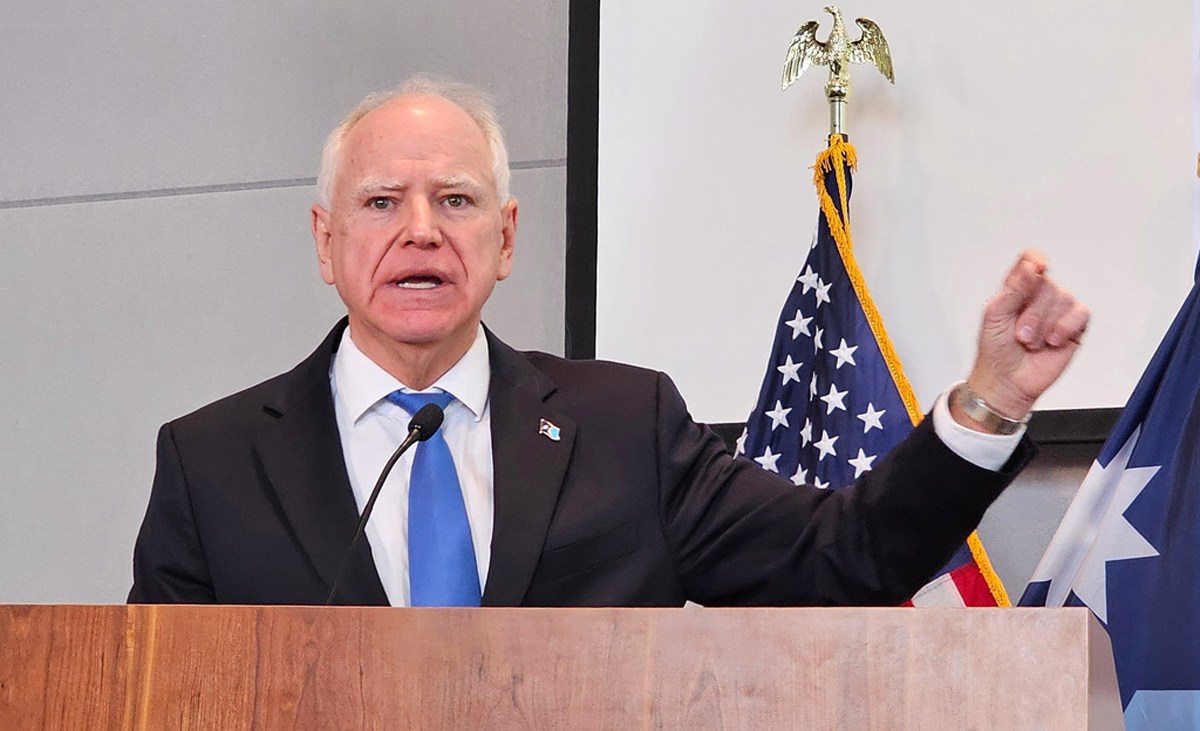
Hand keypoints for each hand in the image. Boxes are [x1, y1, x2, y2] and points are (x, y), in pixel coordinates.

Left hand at [964, 249, 1088, 421]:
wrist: (1007, 380)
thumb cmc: (996, 349)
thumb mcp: (995, 316)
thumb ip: (1013, 289)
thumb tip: (1030, 267)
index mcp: (1016, 288)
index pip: (1030, 261)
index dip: (1034, 261)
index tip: (1035, 269)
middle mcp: (1038, 295)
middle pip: (1047, 284)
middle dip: (1032, 314)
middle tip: (1020, 334)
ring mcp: (1057, 310)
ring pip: (1063, 298)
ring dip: (1045, 325)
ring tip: (1031, 342)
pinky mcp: (1074, 326)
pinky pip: (1081, 313)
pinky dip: (1065, 327)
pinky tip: (1052, 341)